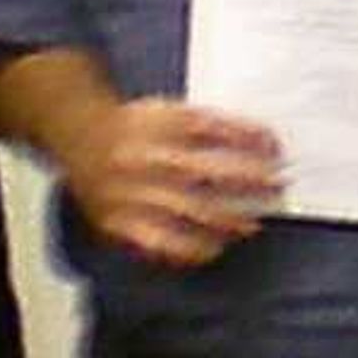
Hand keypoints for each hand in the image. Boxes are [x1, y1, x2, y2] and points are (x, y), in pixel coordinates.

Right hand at [54, 97, 282, 268]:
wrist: (79, 136)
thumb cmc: (135, 126)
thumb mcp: (169, 109)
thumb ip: (210, 124)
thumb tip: (264, 143)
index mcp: (158, 124)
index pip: (214, 129)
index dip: (250, 139)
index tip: (278, 150)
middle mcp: (146, 157)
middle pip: (207, 171)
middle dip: (249, 181)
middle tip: (277, 187)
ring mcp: (132, 191)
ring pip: (189, 211)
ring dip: (228, 220)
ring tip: (252, 225)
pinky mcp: (119, 220)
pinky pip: (161, 242)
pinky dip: (192, 248)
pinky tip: (214, 247)